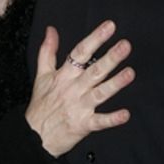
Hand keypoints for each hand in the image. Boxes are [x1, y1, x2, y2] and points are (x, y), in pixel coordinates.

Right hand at [25, 20, 133, 156]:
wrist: (34, 136)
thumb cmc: (40, 106)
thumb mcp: (41, 75)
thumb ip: (47, 51)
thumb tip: (51, 30)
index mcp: (64, 76)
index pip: (80, 52)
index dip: (95, 38)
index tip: (110, 27)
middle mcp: (73, 89)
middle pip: (94, 71)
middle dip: (110, 58)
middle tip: (125, 45)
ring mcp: (79, 107)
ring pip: (100, 93)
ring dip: (115, 83)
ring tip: (130, 73)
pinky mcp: (83, 125)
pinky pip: (100, 122)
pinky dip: (112, 119)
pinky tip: (125, 114)